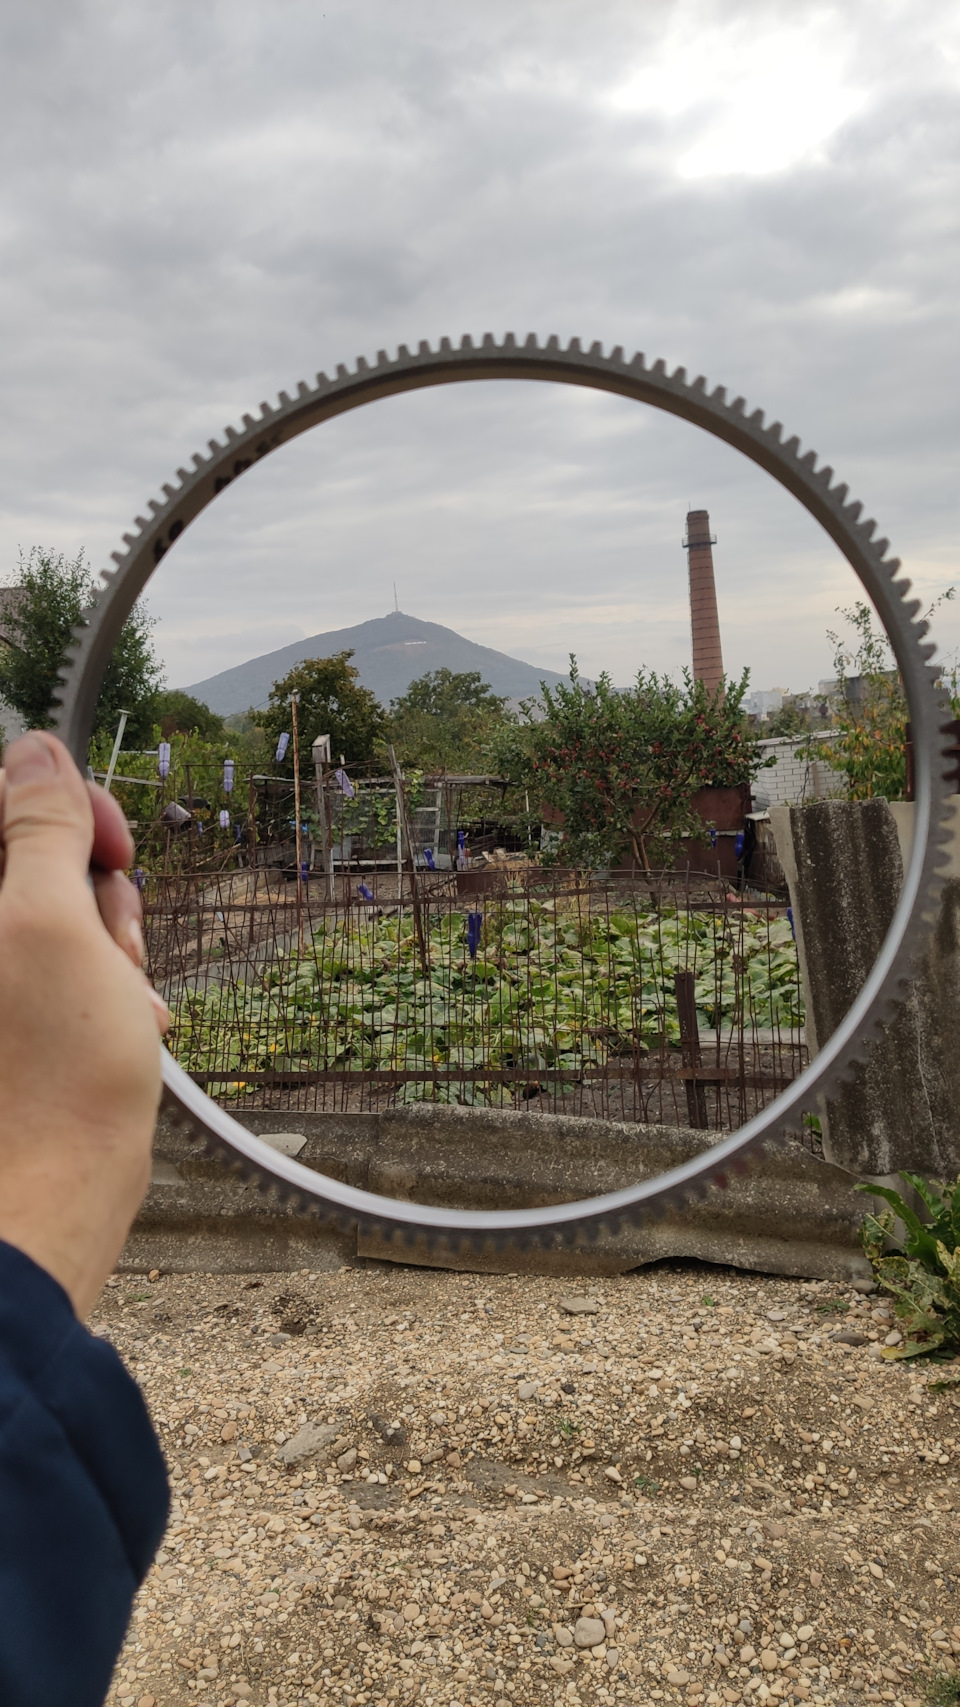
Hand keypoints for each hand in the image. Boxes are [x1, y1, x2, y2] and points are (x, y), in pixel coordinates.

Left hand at [0, 732, 168, 1317]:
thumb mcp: (54, 926)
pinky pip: (61, 978)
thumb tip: (34, 752)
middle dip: (95, 903)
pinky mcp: (7, 1032)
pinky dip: (100, 998)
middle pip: (36, 867)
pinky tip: (116, 1037)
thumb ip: (41, 828)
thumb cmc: (46, 1084)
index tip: (109, 850)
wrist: (43, 1216)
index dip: (66, 813)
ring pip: (61, 924)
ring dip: (108, 957)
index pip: (6, 804)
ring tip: (115, 1012)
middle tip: (109, 956)